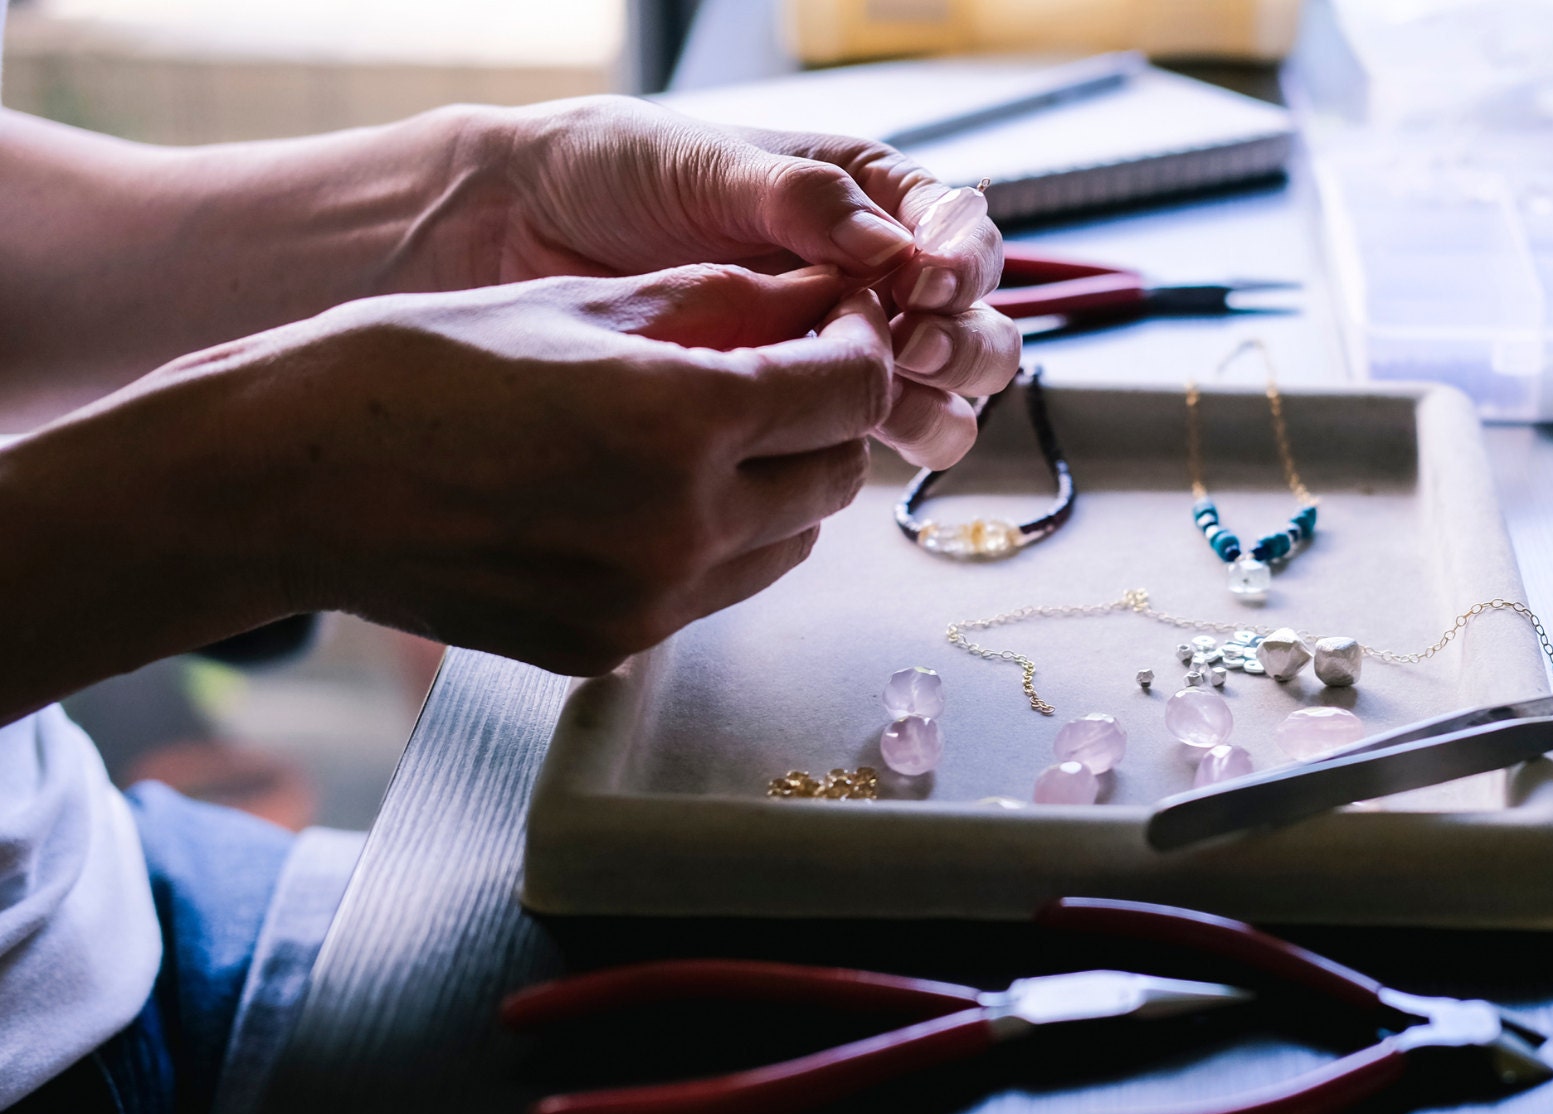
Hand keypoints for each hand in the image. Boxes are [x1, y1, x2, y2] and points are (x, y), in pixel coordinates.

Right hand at [19, 264, 889, 682]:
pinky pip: (707, 594)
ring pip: (784, 548)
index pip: (849, 394)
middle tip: (786, 376)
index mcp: (682, 423)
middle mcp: (681, 529)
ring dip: (776, 490)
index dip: (858, 350)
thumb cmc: (411, 369)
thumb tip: (818, 296)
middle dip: (825, 422)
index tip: (838, 326)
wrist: (287, 482)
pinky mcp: (607, 648)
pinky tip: (641, 498)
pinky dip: (708, 544)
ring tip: (712, 438)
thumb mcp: (576, 306)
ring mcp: (647, 603)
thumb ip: (717, 306)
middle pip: (833, 481)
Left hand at [452, 98, 1019, 467]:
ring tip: (882, 402)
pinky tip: (836, 439)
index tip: (929, 284)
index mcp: (864, 198)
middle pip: (976, 326)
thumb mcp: (704, 167)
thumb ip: (803, 203)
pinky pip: (867, 439)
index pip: (958, 232)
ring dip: (934, 406)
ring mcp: (838, 349)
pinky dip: (871, 445)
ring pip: (944, 396)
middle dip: (961, 344)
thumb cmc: (606, 173)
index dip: (962, 261)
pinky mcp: (795, 409)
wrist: (514, 232)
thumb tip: (894, 249)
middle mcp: (870, 277)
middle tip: (911, 350)